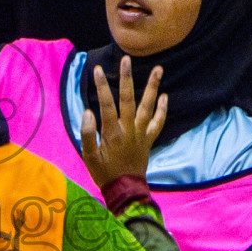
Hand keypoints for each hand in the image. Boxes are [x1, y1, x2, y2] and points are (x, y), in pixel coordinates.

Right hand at [80, 56, 166, 187]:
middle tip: (127, 59)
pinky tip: (164, 97)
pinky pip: (158, 123)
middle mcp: (129, 130)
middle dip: (127, 78)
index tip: (97, 69)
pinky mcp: (148, 140)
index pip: (106, 104)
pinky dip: (162, 110)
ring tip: (158, 69)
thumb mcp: (89, 157)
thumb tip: (88, 112)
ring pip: (148, 106)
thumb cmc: (104, 174)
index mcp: (112, 133)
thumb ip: (86, 134)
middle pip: (128, 99)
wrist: (125, 191)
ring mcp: (141, 134)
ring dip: (152, 87)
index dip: (101, 86)